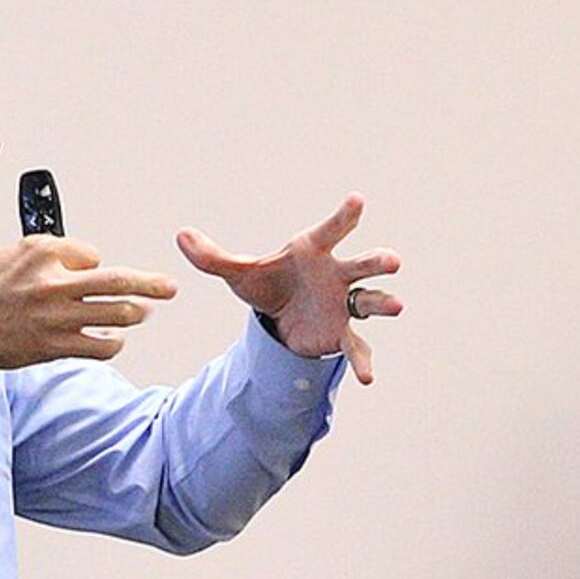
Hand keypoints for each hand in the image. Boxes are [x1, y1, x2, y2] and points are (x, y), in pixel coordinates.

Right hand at [0, 237, 176, 369]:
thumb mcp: (9, 254)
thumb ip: (49, 254)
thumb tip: (85, 262)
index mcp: (40, 251)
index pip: (91, 253)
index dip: (94, 263)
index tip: (92, 270)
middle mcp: (53, 281)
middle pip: (120, 280)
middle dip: (152, 284)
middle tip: (168, 287)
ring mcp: (58, 316)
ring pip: (119, 313)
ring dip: (136, 313)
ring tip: (141, 312)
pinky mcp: (57, 345)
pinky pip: (103, 345)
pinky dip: (113, 342)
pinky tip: (112, 338)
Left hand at [177, 195, 402, 384]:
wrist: (282, 321)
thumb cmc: (269, 284)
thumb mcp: (238, 273)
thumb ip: (212, 258)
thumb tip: (181, 236)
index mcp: (314, 252)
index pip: (331, 231)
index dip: (345, 216)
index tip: (358, 200)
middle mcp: (337, 275)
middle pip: (362, 265)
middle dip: (377, 262)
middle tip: (393, 260)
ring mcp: (345, 304)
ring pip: (371, 301)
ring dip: (384, 303)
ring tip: (397, 305)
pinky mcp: (343, 333)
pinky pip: (356, 346)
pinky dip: (363, 361)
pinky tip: (367, 378)